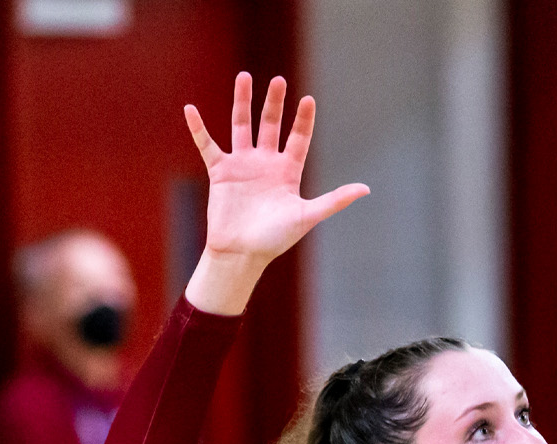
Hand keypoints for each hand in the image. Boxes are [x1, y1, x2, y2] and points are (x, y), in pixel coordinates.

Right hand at [182, 72, 368, 313]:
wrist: (242, 253)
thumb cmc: (276, 239)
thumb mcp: (308, 216)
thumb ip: (335, 200)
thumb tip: (366, 189)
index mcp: (288, 172)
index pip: (299, 138)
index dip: (304, 120)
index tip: (308, 99)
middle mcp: (265, 163)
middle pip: (271, 124)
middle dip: (274, 102)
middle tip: (278, 80)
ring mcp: (242, 165)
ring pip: (242, 126)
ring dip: (242, 102)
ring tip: (244, 76)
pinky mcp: (220, 172)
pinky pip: (208, 145)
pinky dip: (199, 128)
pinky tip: (190, 110)